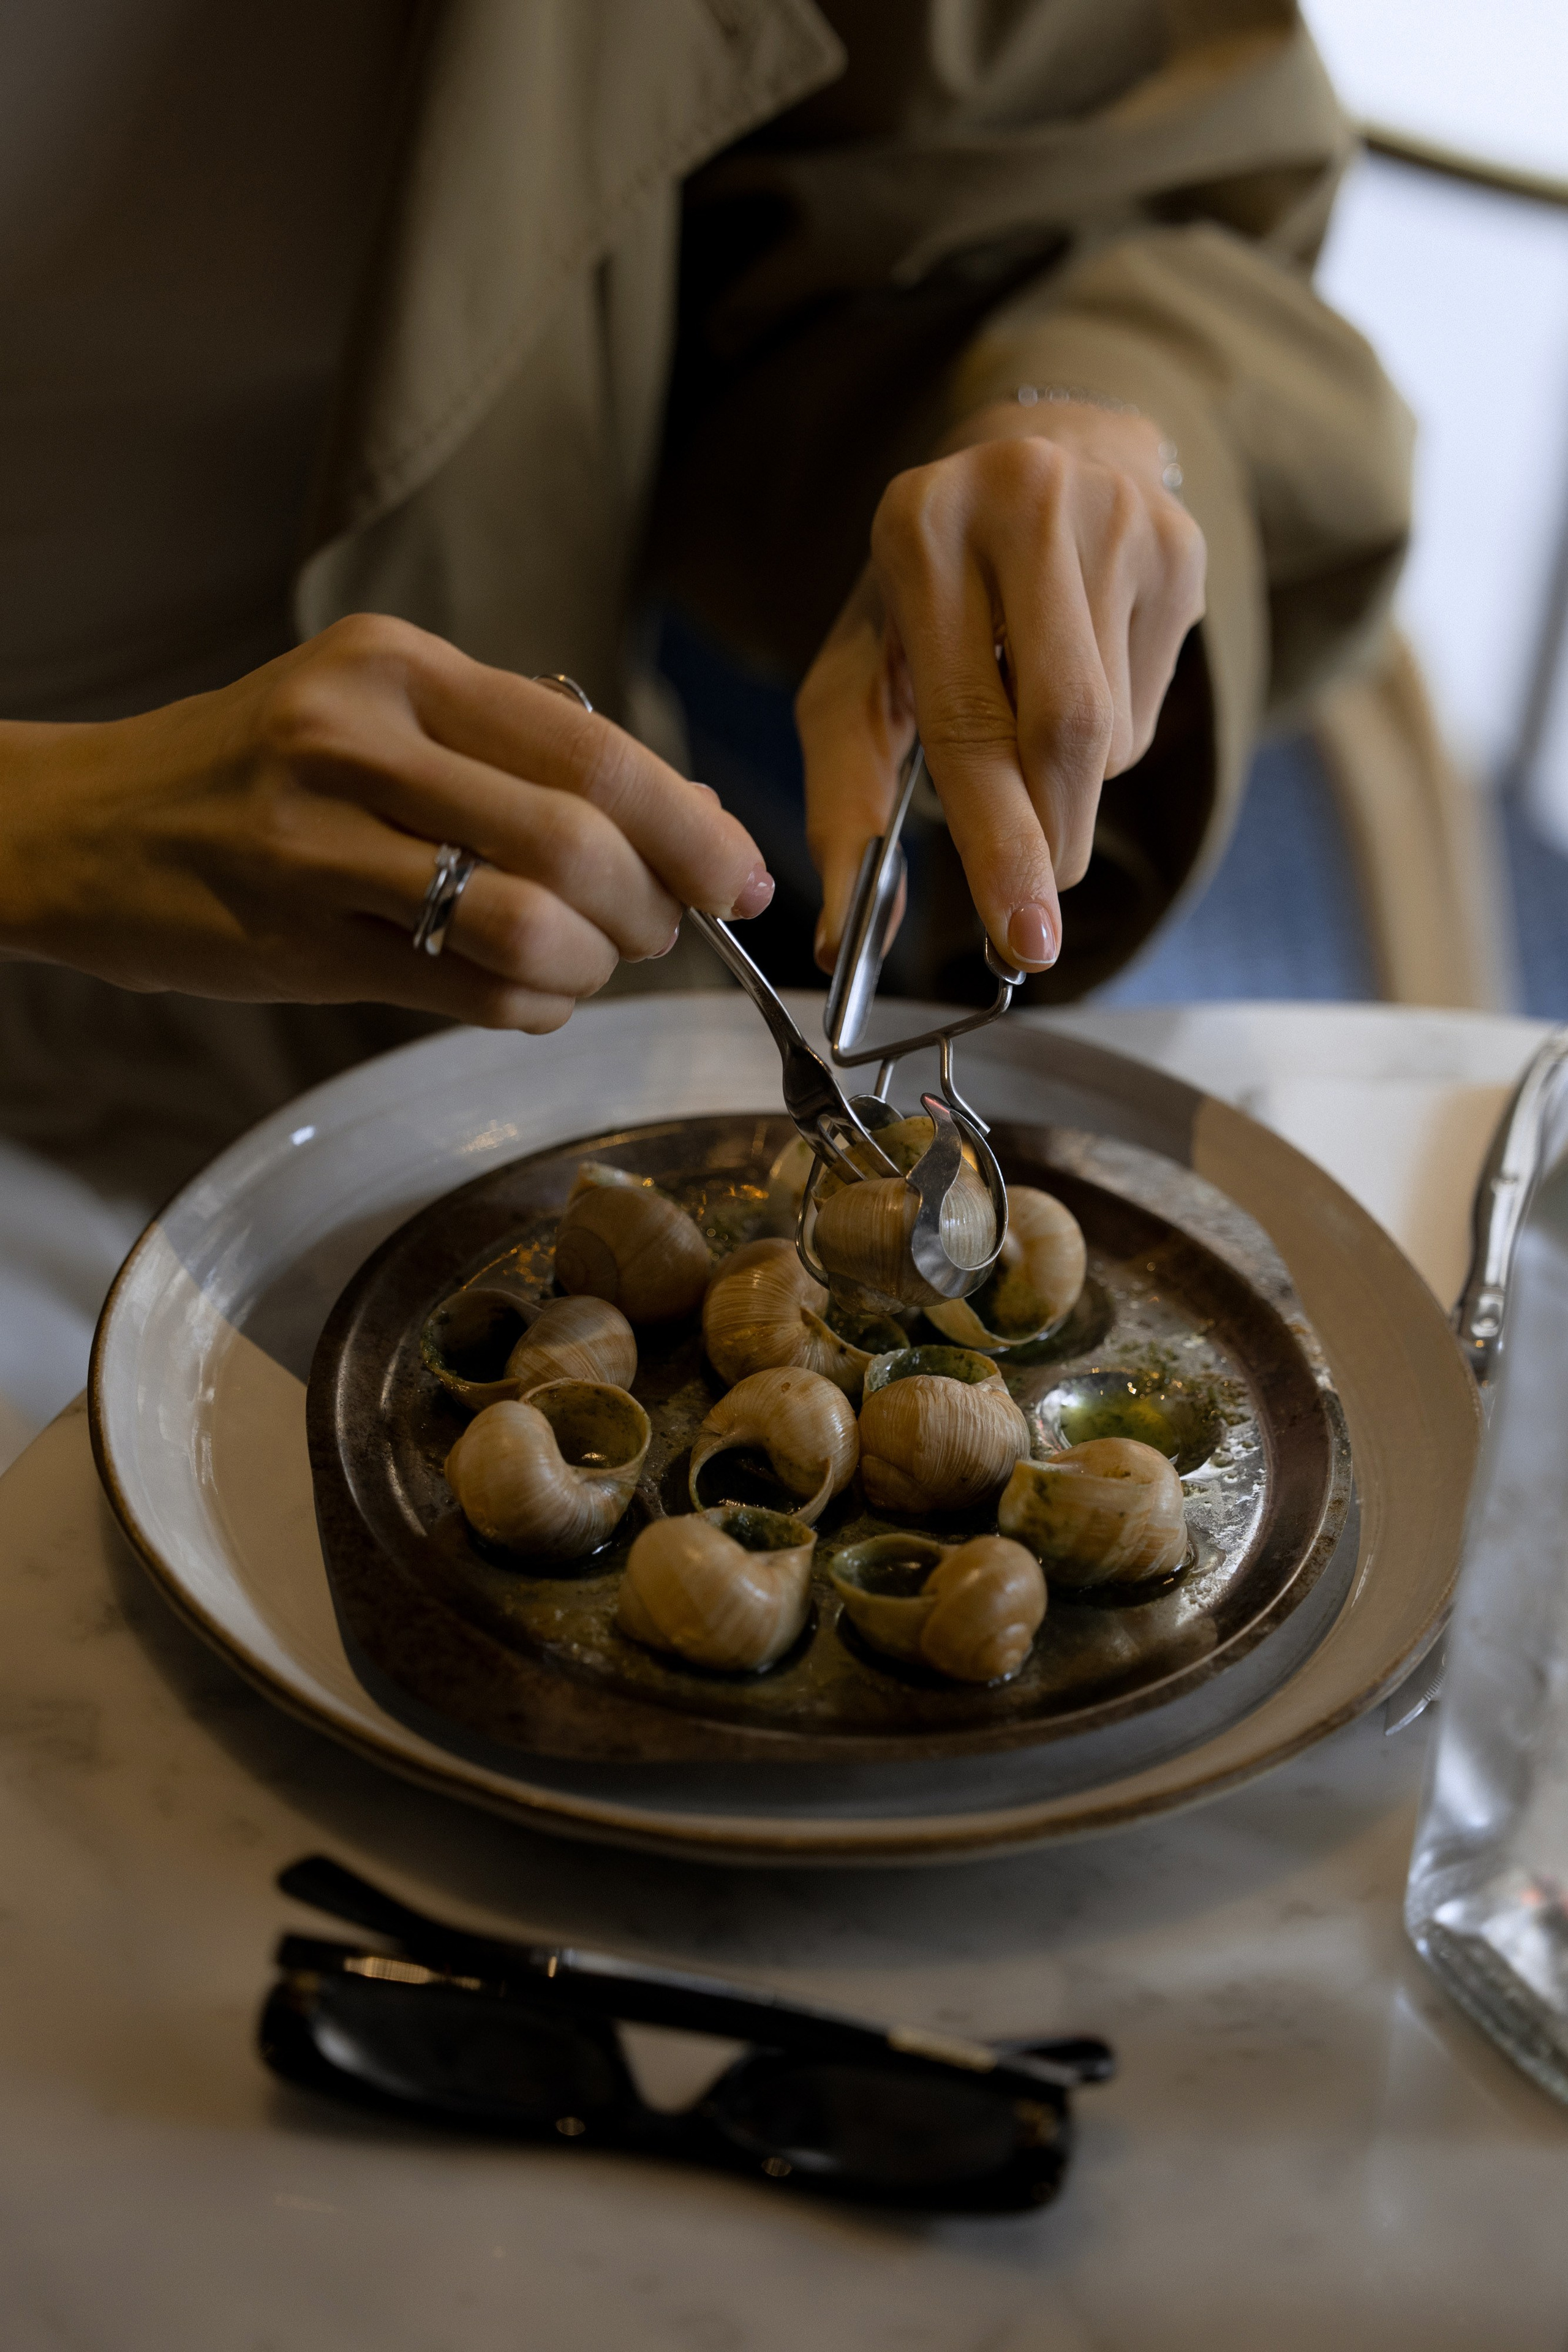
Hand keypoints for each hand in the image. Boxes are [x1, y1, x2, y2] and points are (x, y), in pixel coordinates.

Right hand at [0, 615, 772, 1030]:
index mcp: (396, 665)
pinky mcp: (301, 942)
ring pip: (530, 926)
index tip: (742, 875)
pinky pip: (472, 994)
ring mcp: (319, 844)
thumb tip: (692, 816)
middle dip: (654, 907)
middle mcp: (356, 739)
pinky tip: (525, 989)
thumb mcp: (383, 714)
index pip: (592, 748)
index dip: (692, 826)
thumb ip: (527, 755)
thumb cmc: (258, 772)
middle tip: (658, 927)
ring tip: (584, 960)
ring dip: (594, 965)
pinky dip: (534, 1006)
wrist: (87, 827)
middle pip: (578, 842)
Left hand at [797, 399, 1205, 973]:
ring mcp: (1117, 516)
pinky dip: (1110, 742)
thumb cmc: (925, 600)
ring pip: (1113, 733)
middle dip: (1049, 841)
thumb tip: (839, 937)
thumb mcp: (857, 678)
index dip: (999, 839)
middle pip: (1064, 730)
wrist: (1025, 464)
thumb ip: (845, 802)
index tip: (1023, 937)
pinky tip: (1079, 679)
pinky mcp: (1181, 546)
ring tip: (1026, 736)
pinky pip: (1150, 706)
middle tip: (1032, 917)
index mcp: (919, 528)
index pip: (969, 720)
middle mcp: (1024, 502)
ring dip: (1070, 788)